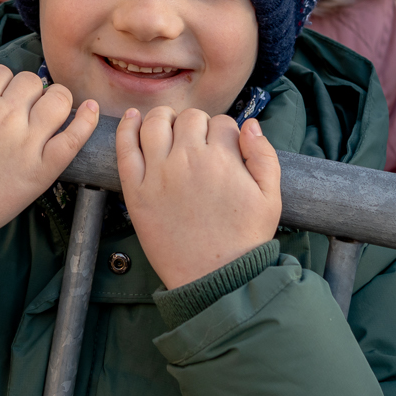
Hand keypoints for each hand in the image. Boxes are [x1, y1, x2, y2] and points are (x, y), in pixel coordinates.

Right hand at [0, 53, 99, 249]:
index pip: (1, 72)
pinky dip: (87, 120)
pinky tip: (90, 109)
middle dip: (24, 90)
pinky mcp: (44, 169)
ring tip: (46, 109)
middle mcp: (6, 117)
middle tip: (16, 109)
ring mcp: (28, 144)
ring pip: (59, 100)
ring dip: (55, 98)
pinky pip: (75, 137)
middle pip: (31, 81)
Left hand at [116, 107, 281, 288]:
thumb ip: (264, 155)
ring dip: (164, 118)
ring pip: (156, 123)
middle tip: (198, 142)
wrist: (216, 278)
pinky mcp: (136, 191)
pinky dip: (126, 127)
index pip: (222, 123)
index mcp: (223, 159)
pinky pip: (125, 148)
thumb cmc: (245, 240)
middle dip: (197, 124)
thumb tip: (250, 123)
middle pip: (190, 118)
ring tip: (168, 126)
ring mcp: (158, 174)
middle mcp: (188, 160)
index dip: (225, 132)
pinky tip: (132, 118)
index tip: (223, 148)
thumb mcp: (271, 197)